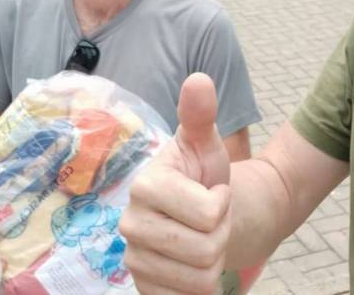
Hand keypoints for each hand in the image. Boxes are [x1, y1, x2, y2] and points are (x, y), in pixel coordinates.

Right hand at [121, 73, 231, 293]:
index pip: (208, 214)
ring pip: (201, 279)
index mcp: (145, 185)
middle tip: (210, 219)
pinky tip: (192, 266)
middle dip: (221, 234)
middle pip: (206, 250)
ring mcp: (133, 260)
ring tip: (203, 239)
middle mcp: (130, 224)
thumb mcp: (206, 145)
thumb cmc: (202, 177)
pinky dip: (200, 287)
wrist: (198, 216)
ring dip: (214, 261)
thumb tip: (199, 79)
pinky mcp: (142, 289)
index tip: (213, 192)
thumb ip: (200, 114)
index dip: (222, 204)